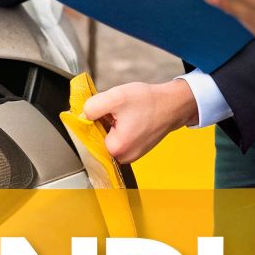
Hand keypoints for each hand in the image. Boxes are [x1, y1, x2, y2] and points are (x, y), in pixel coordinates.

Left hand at [80, 80, 199, 163]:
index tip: (104, 111)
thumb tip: (81, 115)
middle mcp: (123, 157)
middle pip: (100, 138)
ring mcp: (131, 156)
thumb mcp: (115, 97)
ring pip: (110, 138)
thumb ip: (92, 106)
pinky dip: (123, 128)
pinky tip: (133, 118)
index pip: (89, 135)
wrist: (173, 104)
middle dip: (104, 122)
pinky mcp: (137, 150)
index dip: (93, 120)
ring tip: (128, 114)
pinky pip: (121, 139)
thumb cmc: (149, 102)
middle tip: (118, 111)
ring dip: (113, 125)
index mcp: (116, 148)